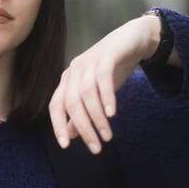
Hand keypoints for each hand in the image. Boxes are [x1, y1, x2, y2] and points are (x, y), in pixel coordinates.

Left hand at [48, 16, 153, 153]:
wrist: (133, 39)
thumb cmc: (111, 69)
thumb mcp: (95, 93)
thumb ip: (82, 112)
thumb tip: (70, 135)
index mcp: (67, 81)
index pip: (55, 105)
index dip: (58, 125)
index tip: (65, 146)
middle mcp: (74, 71)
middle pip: (71, 103)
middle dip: (83, 128)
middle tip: (96, 148)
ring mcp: (89, 62)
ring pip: (86, 94)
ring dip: (97, 118)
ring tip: (107, 136)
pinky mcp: (106, 55)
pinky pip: (102, 78)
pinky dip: (106, 97)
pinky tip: (112, 113)